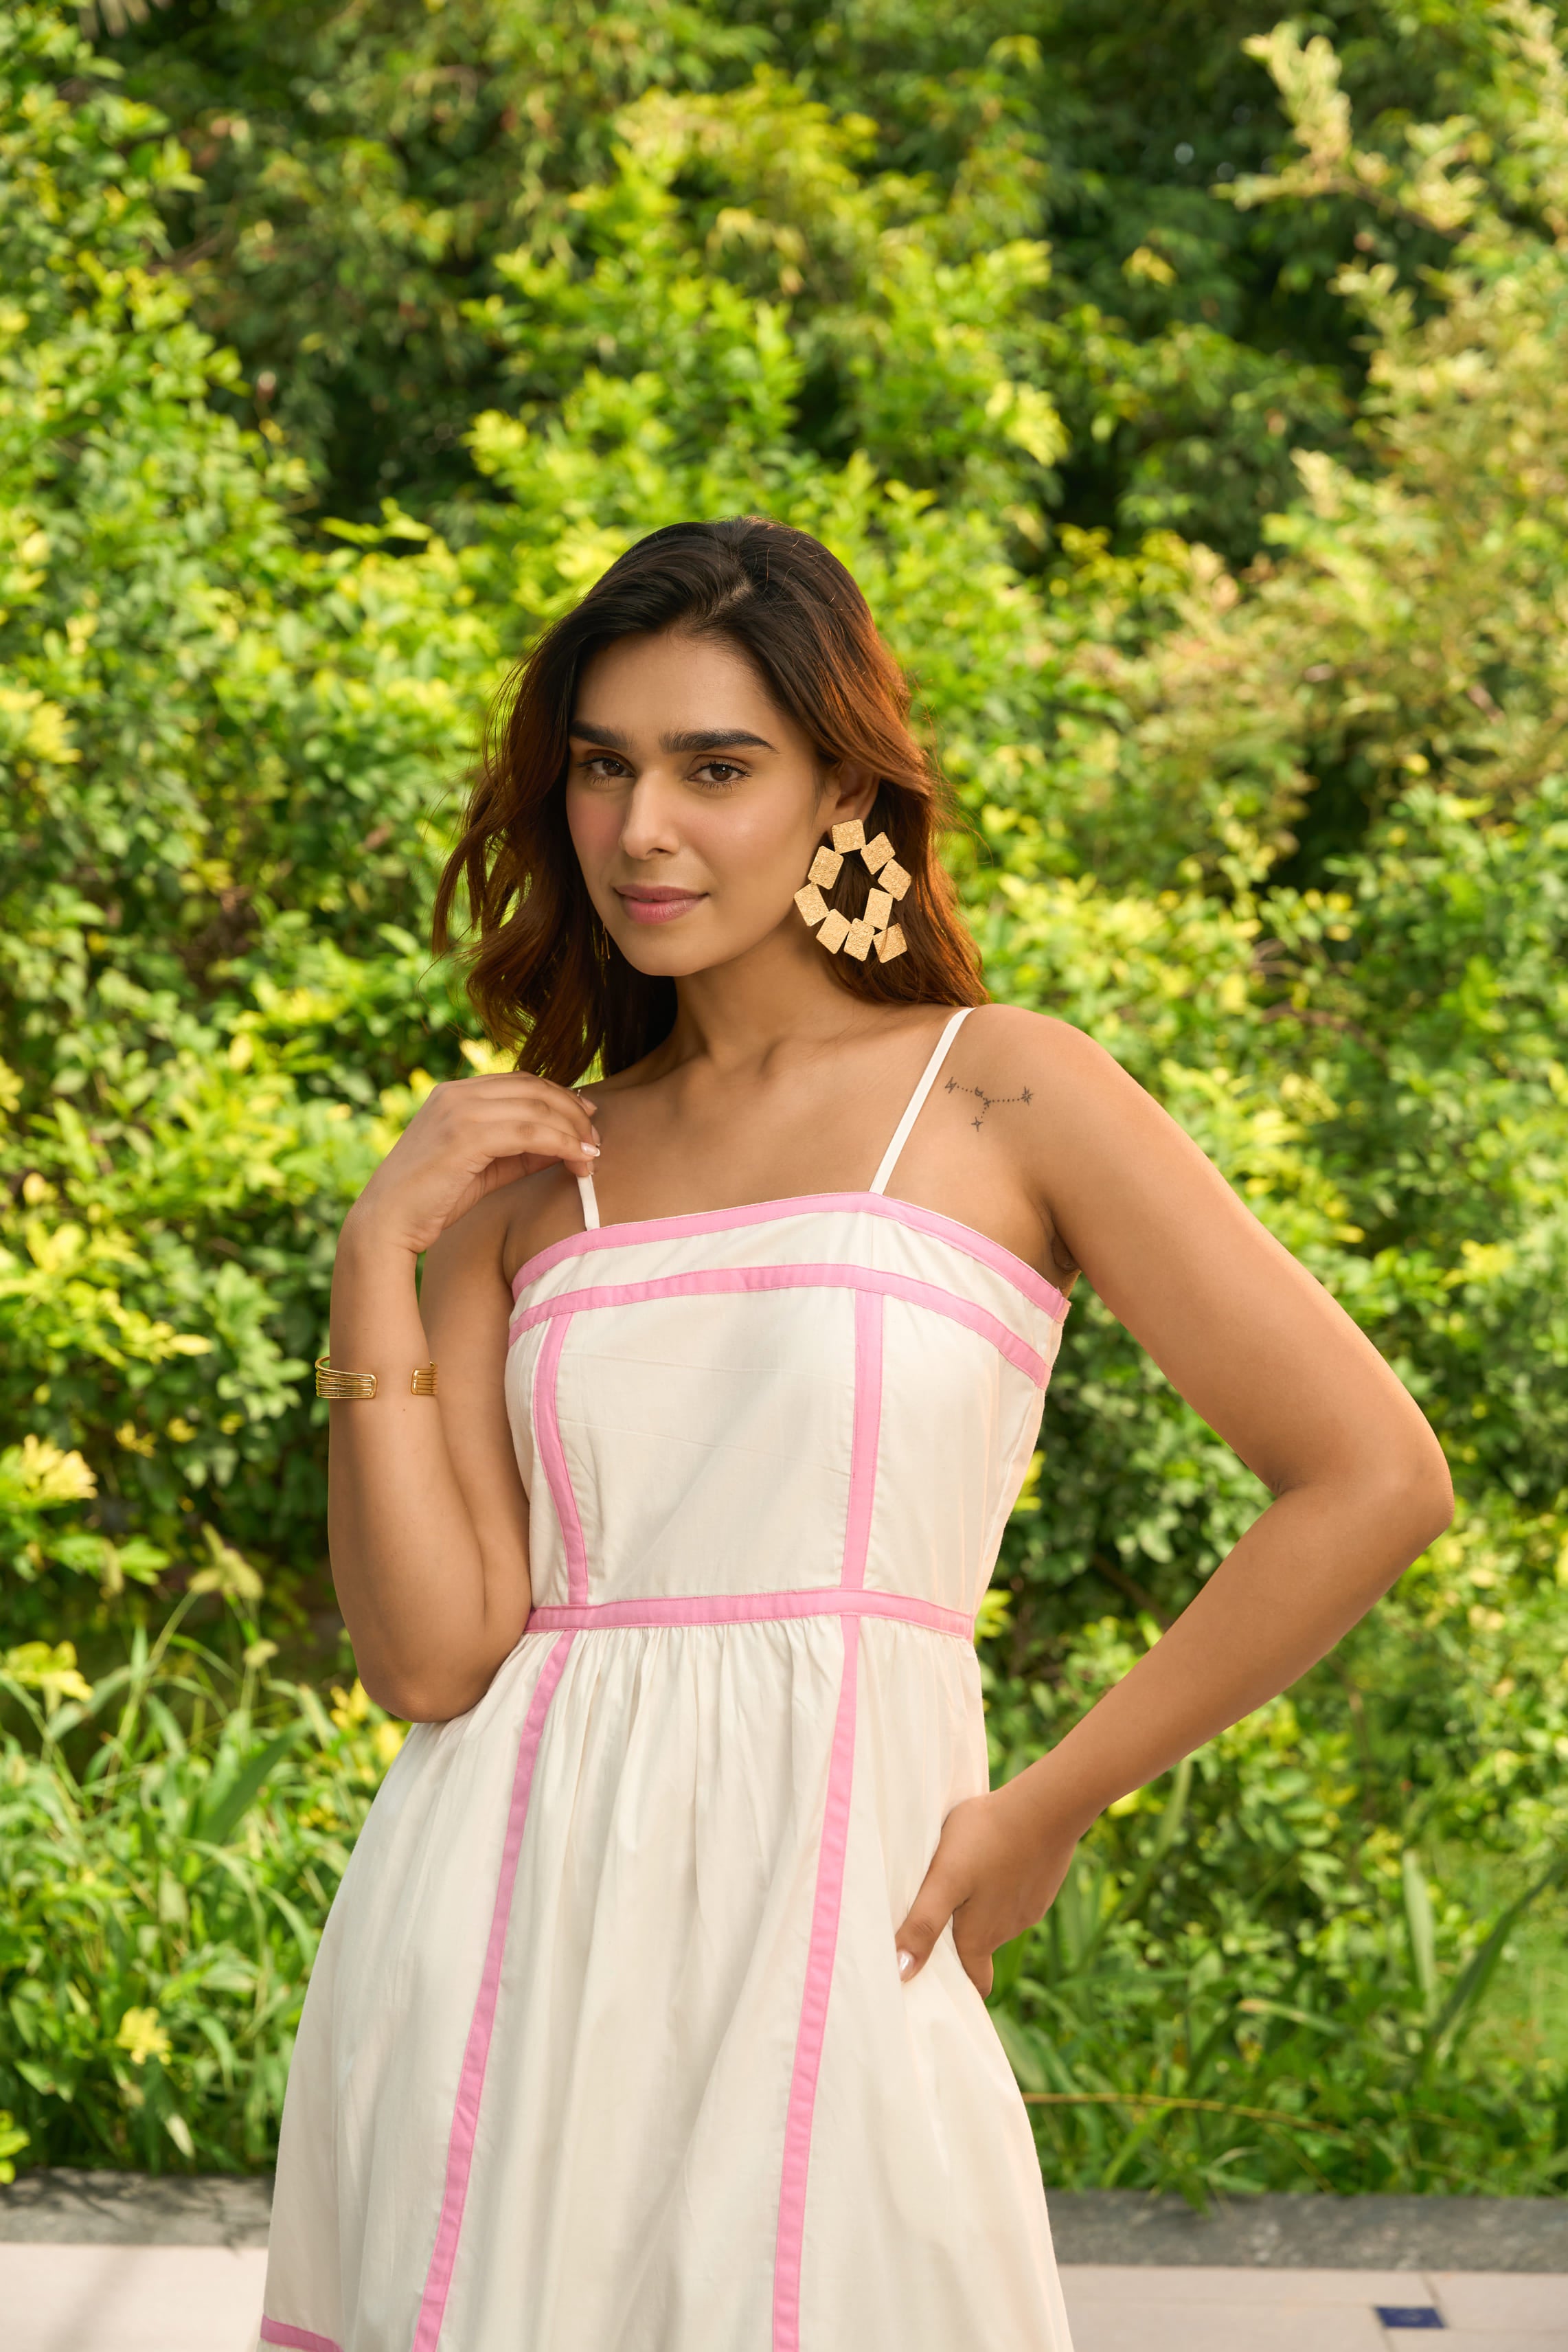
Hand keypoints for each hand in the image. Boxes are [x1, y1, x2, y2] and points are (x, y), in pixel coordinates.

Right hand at [343, 1072, 600, 1258]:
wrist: (386, 1223)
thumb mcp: (484, 1166)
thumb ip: (521, 1150)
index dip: (562, 1098)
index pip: (523, 1082)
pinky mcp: (465, 1136)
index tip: (587, 1120)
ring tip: (591, 1155)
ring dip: (573, 1130)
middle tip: (596, 1140)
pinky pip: (529, 1132)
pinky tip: (578, 1160)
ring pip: (537, 1108)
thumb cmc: (433, 1199)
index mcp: (456, 1093)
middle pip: (535, 1088)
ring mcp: (459, 1111)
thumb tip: (567, 1144)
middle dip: (574, 1112)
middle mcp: (457, 1094)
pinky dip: (561, 1144)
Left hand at [893, 1771, 1082, 1996]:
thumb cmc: (986, 1839)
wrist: (1046, 1806)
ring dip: (979, 1908)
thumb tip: (902, 1973)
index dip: (957, 1987)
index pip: (973, 1982)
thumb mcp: (944, 1880)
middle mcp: (1007, 1930)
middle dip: (960, 1942)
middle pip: (980, 1949)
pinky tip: (991, 1858)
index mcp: (979, 1937)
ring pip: (998, 1919)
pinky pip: (1016, 1894)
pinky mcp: (1042, 1884)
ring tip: (960, 1879)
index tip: (939, 1983)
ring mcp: (1030, 1907)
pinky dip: (1001, 1886)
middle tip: (936, 1918)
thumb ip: (923, 1925)